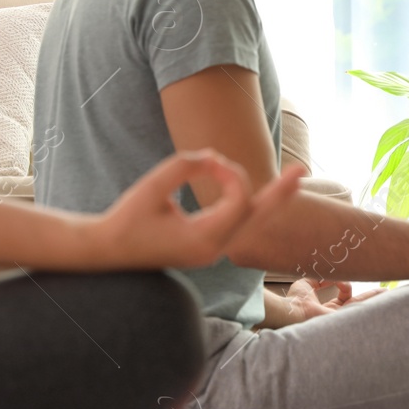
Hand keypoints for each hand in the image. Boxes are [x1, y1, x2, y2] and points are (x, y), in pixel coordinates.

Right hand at [86, 151, 302, 270]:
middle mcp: (213, 250)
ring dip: (272, 201)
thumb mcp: (152, 186)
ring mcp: (210, 252)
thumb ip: (185, 165)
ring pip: (252, 225)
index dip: (230, 174)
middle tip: (303, 169)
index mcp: (202, 240)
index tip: (208, 161)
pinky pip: (238, 227)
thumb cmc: (125, 218)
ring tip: (294, 180)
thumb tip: (214, 157)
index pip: (238, 202)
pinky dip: (252, 209)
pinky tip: (264, 194)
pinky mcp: (205, 247)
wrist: (106, 252)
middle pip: (258, 219)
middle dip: (280, 193)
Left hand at [285, 278, 382, 321]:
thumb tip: (330, 274)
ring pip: (362, 307)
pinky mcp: (343, 319)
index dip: (346, 286)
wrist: (292, 310)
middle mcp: (336, 316)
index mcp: (327, 309)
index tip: (341, 278)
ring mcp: (341, 319)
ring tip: (390, 293)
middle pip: (358, 305)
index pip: (344, 298)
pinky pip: (361, 309)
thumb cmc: (295, 300)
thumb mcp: (305, 284)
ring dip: (376, 299)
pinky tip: (385, 295)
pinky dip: (373, 300)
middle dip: (372, 297)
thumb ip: (318, 277)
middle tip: (385, 291)